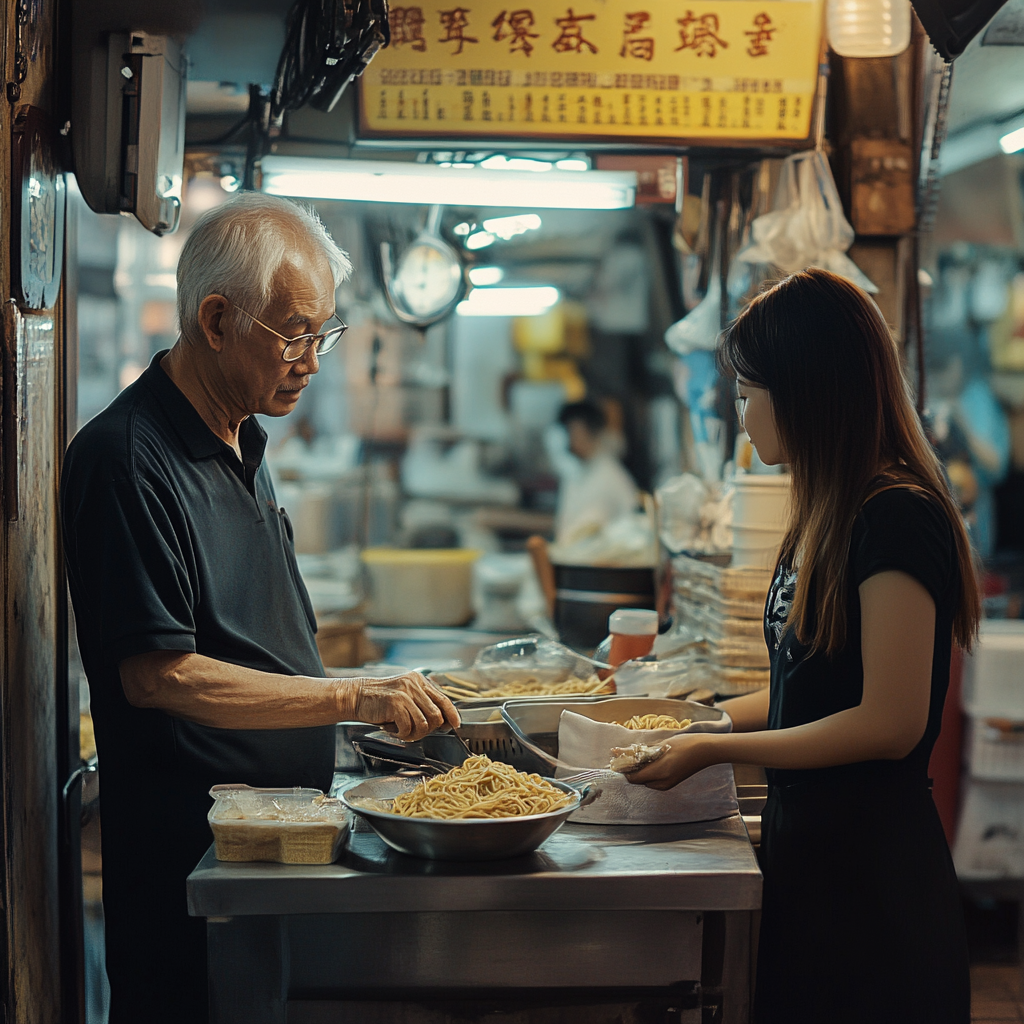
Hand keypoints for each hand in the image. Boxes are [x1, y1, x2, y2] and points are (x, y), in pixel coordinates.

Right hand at [339, 672, 460, 740]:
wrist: (356, 696)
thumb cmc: (381, 700)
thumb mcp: (405, 695)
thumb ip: (422, 703)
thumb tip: (443, 721)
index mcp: (419, 681)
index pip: (443, 699)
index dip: (452, 714)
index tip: (455, 725)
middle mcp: (414, 684)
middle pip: (436, 715)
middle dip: (428, 729)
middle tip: (414, 732)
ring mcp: (405, 692)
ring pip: (424, 723)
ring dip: (414, 734)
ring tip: (403, 732)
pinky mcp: (395, 702)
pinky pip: (409, 727)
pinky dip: (402, 733)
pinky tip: (394, 729)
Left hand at [624, 734, 714, 790]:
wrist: (705, 750)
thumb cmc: (684, 744)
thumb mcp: (661, 745)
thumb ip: (643, 751)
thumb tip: (626, 753)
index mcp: (659, 772)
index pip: (633, 777)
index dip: (623, 769)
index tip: (616, 759)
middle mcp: (662, 782)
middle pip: (638, 780)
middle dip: (631, 769)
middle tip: (625, 755)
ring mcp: (668, 784)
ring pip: (646, 781)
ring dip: (641, 771)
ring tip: (639, 756)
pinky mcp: (673, 783)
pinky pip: (655, 781)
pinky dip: (650, 773)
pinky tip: (651, 761)